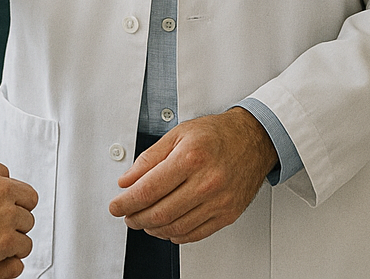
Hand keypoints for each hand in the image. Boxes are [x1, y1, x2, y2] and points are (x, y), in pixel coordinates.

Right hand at [0, 163, 37, 278]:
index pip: (9, 177)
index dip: (3, 193)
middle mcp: (0, 190)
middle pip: (27, 198)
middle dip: (18, 210)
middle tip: (6, 222)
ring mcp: (5, 215)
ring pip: (28, 223)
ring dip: (17, 232)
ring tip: (1, 238)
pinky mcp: (6, 240)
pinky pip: (24, 245)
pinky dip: (16, 252)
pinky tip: (4, 253)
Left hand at [108, 108, 277, 243]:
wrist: (253, 139)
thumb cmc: (217, 134)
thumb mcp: (179, 133)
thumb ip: (150, 158)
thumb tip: (127, 180)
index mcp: (192, 157)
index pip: (149, 189)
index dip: (126, 202)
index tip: (116, 205)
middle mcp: (207, 181)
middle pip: (160, 213)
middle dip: (136, 218)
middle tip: (127, 214)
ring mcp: (219, 201)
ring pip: (175, 228)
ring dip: (153, 228)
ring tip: (144, 220)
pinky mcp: (227, 214)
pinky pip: (194, 234)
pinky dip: (174, 235)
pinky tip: (166, 226)